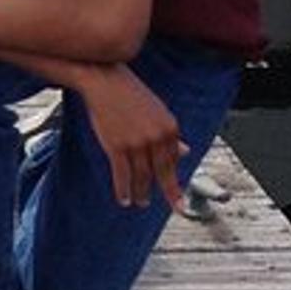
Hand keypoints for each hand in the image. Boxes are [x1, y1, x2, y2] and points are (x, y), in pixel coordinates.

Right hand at [79, 66, 187, 209]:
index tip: (177, 194)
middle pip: (163, 172)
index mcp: (170, 127)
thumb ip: (170, 135)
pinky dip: (123, 190)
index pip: (173, 160)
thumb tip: (185, 152)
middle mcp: (156, 137)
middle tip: (176, 207)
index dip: (173, 178)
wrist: (105, 82)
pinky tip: (123, 199)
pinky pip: (122, 175)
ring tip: (140, 202)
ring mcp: (136, 143)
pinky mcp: (116, 146)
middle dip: (169, 192)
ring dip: (141, 193)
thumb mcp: (157, 113)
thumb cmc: (130, 95)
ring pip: (141, 176)